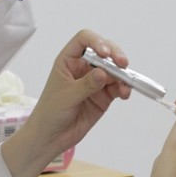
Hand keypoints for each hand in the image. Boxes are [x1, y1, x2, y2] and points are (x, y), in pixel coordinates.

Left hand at [1, 30, 131, 176]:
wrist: (51, 137)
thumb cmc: (50, 112)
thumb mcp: (66, 96)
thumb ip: (86, 84)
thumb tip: (103, 73)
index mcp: (68, 60)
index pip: (84, 40)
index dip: (96, 42)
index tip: (105, 53)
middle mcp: (83, 67)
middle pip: (104, 52)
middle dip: (115, 56)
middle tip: (123, 65)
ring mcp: (95, 81)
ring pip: (114, 71)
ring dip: (122, 76)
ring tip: (125, 87)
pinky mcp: (104, 96)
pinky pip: (118, 87)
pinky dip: (124, 88)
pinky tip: (124, 93)